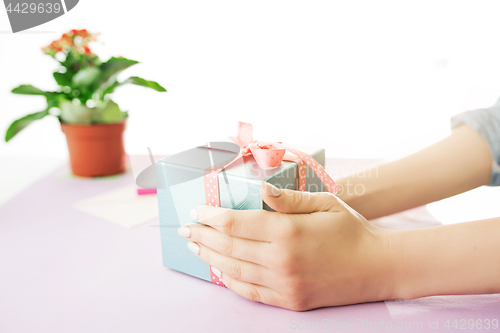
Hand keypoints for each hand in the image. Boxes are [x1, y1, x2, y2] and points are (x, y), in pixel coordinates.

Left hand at [178, 182, 399, 310]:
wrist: (378, 268)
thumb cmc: (352, 230)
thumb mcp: (325, 204)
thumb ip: (289, 198)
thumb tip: (261, 189)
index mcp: (288, 232)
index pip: (235, 223)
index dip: (211, 216)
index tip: (196, 211)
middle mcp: (281, 260)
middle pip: (228, 248)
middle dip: (202, 236)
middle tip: (185, 229)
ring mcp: (284, 284)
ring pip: (234, 271)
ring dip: (210, 258)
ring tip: (195, 247)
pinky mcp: (289, 300)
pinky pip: (250, 292)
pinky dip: (230, 281)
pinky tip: (219, 271)